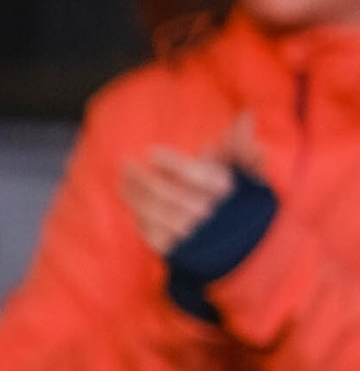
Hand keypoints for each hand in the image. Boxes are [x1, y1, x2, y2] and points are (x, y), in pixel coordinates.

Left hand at [119, 114, 263, 259]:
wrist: (243, 241)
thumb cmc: (240, 194)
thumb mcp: (247, 167)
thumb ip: (241, 145)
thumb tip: (245, 119)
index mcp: (228, 192)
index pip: (197, 177)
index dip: (172, 164)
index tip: (151, 152)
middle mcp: (212, 216)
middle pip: (171, 196)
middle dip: (145, 179)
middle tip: (126, 163)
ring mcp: (195, 236)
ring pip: (159, 216)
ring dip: (136, 196)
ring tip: (123, 178)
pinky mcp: (181, 251)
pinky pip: (154, 235)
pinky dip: (140, 217)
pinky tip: (130, 200)